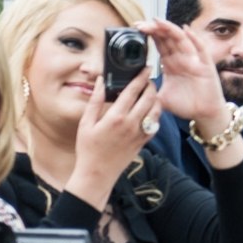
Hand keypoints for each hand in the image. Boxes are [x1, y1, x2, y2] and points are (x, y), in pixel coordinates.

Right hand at [68, 72, 159, 195]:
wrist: (97, 174)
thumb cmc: (88, 148)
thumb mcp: (86, 123)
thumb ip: (95, 101)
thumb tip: (99, 82)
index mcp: (116, 117)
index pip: (132, 91)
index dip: (141, 77)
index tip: (146, 68)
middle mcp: (131, 124)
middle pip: (149, 98)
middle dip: (151, 85)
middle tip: (149, 79)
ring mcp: (140, 133)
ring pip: (156, 110)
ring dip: (156, 99)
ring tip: (151, 93)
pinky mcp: (144, 141)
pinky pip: (156, 124)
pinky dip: (156, 114)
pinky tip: (150, 110)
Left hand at [141, 19, 229, 123]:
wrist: (204, 114)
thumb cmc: (186, 105)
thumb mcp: (160, 98)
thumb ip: (147, 92)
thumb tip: (130, 92)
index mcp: (170, 63)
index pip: (159, 43)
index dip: (149, 34)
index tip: (136, 28)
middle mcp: (182, 58)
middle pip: (168, 38)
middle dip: (154, 29)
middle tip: (140, 24)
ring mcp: (194, 60)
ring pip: (181, 40)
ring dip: (169, 29)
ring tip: (157, 21)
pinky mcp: (205, 66)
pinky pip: (201, 50)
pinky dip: (194, 39)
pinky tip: (186, 29)